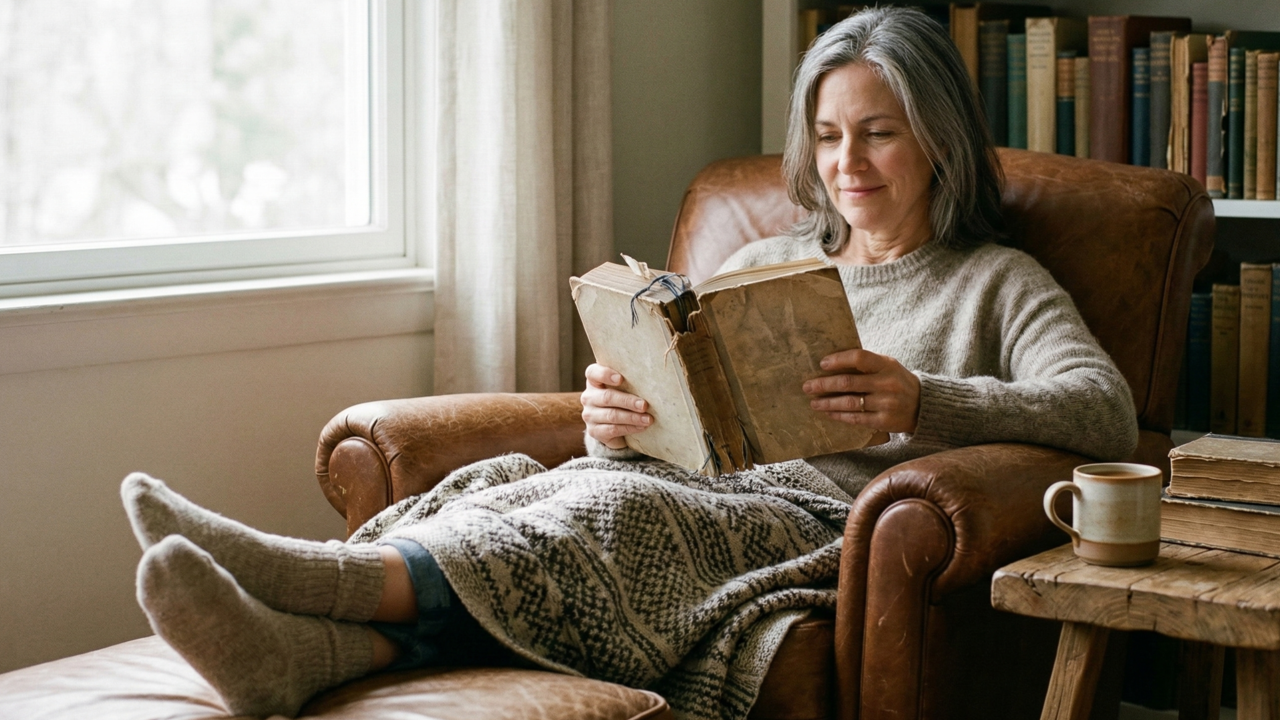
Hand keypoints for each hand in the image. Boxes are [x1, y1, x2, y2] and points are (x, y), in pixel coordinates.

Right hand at [580, 364, 651, 448]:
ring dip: (632, 417)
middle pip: (607, 397)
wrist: (613, 425)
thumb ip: (630, 381)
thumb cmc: (623, 399)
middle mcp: (588, 397)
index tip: (620, 379)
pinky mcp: (594, 431)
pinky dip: (629, 428)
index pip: (593, 373)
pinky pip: (613, 429)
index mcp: (594, 381)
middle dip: (628, 401)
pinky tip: (641, 427)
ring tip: (648, 419)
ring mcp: (589, 415)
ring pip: (612, 415)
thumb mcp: (624, 388)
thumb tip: (652, 381)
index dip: (605, 374)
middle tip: (644, 405)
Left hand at [802, 349, 920, 432]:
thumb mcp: (888, 366)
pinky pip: (855, 419)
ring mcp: (886, 404)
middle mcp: (886, 384)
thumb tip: (833, 360)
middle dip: (824, 384)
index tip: (822, 363)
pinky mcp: (883, 421)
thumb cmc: (897, 381)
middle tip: (807, 386)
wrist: (923, 406)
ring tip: (813, 402)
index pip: (859, 358)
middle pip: (848, 382)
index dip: (839, 360)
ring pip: (849, 403)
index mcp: (886, 365)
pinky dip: (838, 415)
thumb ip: (866, 363)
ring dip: (827, 403)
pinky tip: (827, 413)